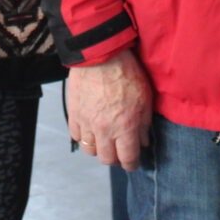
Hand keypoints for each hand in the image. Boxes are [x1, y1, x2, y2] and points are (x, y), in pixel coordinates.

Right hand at [67, 47, 153, 171]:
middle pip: (107, 159)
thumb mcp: (145, 98)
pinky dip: (83, 136)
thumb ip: (144, 124)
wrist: (101, 55)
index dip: (131, 164)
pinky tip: (90, 130)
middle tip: (119, 153)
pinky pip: (75, 135)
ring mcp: (87, 123)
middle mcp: (105, 130)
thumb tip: (143, 141)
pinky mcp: (74, 113)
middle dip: (115, 159)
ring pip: (90, 150)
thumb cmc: (126, 73)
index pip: (128, 159)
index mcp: (125, 127)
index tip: (133, 163)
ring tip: (104, 141)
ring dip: (98, 149)